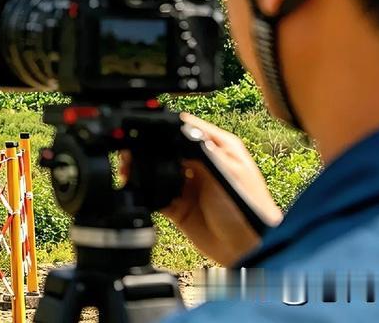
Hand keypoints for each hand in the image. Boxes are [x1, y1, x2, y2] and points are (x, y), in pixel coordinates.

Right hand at [126, 114, 281, 264]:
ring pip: (158, 171)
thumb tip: (177, 133)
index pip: (187, 130)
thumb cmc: (249, 210)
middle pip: (168, 149)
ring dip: (143, 170)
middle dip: (149, 150)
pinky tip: (138, 190)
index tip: (146, 129)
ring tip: (129, 169)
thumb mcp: (226, 173)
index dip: (166, 128)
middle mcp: (201, 164)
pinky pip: (155, 195)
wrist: (248, 250)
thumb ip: (201, 153)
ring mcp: (188, 185)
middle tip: (132, 151)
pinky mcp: (178, 206)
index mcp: (217, 148)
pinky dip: (144, 193)